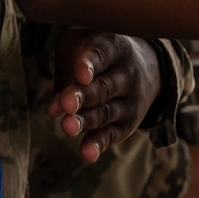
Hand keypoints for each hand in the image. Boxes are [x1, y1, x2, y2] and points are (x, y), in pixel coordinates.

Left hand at [47, 29, 157, 161]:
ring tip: (67, 127)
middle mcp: (128, 74)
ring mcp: (130, 101)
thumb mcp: (83, 43)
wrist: (144, 65)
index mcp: (114, 46)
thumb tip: (53, 109)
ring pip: (105, 113)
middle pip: (104, 88)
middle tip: (67, 104)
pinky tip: (87, 153)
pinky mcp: (128, 124)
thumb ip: (68, 70)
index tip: (81, 75)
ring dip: (86, 121)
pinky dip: (99, 144)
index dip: (89, 64)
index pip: (101, 54)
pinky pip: (112, 135)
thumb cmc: (98, 52)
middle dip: (83, 97)